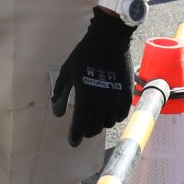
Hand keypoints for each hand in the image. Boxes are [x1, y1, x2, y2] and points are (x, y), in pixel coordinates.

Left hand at [51, 8, 136, 147]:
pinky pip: (121, 114)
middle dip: (87, 132)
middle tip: (83, 130)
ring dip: (100, 124)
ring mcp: (116, 98)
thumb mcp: (67, 71)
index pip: (79, 125)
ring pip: (109, 123)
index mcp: (85, 97)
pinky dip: (114, 118)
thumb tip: (56, 109)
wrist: (109, 40)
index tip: (72, 142)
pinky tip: (108, 113)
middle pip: (95, 128)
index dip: (75, 136)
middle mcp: (102, 102)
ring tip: (95, 120)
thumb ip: (61, 90)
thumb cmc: (84, 54)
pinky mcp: (127, 94)